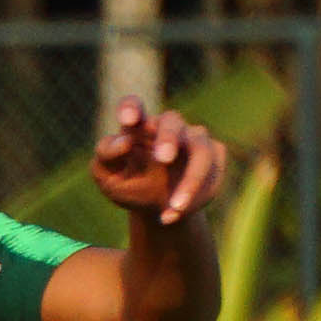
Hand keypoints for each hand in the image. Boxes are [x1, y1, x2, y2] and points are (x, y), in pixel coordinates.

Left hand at [92, 99, 227, 227]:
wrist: (157, 209)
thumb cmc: (129, 186)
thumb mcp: (107, 178)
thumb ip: (106, 156)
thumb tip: (124, 141)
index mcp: (137, 128)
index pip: (133, 106)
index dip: (131, 107)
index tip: (128, 119)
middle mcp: (167, 128)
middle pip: (172, 120)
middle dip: (169, 138)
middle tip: (163, 159)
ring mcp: (193, 139)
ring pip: (201, 150)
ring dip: (190, 181)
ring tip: (173, 209)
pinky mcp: (214, 155)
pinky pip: (213, 172)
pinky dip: (197, 196)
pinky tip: (176, 214)